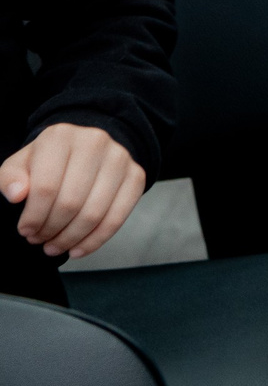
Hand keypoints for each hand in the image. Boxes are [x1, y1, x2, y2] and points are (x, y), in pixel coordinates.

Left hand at [2, 123, 146, 259]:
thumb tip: (16, 194)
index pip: (46, 187)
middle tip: (39, 240)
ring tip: (55, 246)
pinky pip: (118, 217)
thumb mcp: (20, 164)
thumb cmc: (47, 162)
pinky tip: (78, 249)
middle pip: (71, 202)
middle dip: (51, 230)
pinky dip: (96, 240)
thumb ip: (10, 178)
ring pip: (94, 213)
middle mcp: (95, 141)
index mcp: (61, 136)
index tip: (25, 231)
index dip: (33, 217)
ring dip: (71, 238)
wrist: (84, 149)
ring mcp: (120, 158)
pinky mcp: (137, 175)